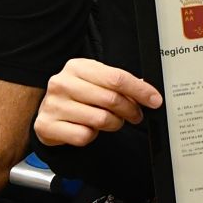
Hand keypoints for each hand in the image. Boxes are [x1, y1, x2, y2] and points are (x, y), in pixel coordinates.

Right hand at [34, 57, 161, 146]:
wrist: (47, 114)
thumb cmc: (76, 97)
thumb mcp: (95, 83)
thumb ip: (118, 84)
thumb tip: (147, 92)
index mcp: (77, 67)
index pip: (117, 77)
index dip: (140, 90)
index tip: (154, 100)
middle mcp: (62, 82)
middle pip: (111, 99)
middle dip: (130, 110)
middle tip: (135, 115)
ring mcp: (53, 104)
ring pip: (101, 119)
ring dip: (113, 124)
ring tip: (110, 121)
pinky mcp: (47, 125)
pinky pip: (84, 135)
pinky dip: (92, 136)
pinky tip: (87, 128)